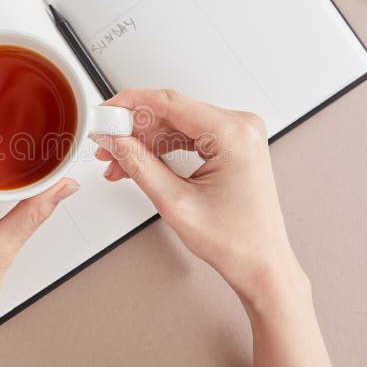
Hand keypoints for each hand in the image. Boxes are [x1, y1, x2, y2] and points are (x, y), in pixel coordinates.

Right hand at [94, 90, 342, 366]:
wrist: (261, 264)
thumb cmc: (237, 241)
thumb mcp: (175, 202)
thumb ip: (139, 165)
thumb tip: (115, 141)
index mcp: (233, 134)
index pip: (169, 102)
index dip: (130, 105)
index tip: (105, 112)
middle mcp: (239, 127)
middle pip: (171, 113)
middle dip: (133, 129)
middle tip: (105, 143)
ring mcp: (237, 136)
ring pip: (176, 125)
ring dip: (144, 141)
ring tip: (117, 161)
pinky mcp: (231, 146)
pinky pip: (188, 136)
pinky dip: (161, 148)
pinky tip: (138, 161)